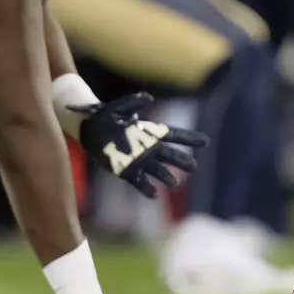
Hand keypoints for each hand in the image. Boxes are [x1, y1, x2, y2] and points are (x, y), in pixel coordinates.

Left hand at [76, 92, 206, 197]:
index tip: (205, 142)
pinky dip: (146, 187)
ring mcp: (137, 160)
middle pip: (168, 154)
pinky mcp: (124, 170)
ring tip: (174, 183)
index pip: (172, 134)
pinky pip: (138, 181)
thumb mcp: (117, 107)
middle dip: (181, 160)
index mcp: (148, 131)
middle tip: (193, 167)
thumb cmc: (104, 115)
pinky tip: (154, 194)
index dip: (189, 138)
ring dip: (165, 176)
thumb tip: (149, 98)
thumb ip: (132, 102)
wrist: (88, 129)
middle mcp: (146, 147)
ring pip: (156, 169)